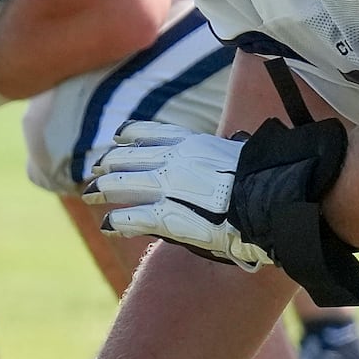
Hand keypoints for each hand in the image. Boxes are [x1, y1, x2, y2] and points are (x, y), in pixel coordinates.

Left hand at [88, 122, 273, 271]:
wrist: (268, 199)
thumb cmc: (263, 179)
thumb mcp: (239, 153)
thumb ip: (221, 154)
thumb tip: (232, 150)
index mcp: (192, 143)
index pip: (149, 132)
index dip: (129, 136)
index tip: (117, 139)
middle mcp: (174, 160)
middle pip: (129, 157)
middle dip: (109, 165)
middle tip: (96, 173)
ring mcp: (169, 186)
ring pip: (124, 183)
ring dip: (104, 190)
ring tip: (90, 196)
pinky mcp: (168, 215)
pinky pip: (134, 216)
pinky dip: (119, 220)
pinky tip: (109, 225)